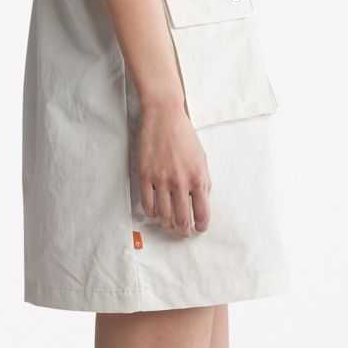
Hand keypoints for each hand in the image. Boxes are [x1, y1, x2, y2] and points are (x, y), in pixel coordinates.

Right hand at [138, 101, 211, 236]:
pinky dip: (152, 213)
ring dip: (168, 225)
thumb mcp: (201, 158)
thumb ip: (202, 181)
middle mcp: (180, 182)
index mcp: (198, 177)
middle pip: (182, 220)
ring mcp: (161, 180)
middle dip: (184, 231)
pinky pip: (147, 205)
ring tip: (170, 224)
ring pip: (164, 217)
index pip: (202, 214)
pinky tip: (156, 212)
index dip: (201, 226)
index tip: (199, 228)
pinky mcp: (145, 175)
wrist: (164, 116)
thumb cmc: (184, 135)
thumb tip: (201, 202)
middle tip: (184, 231)